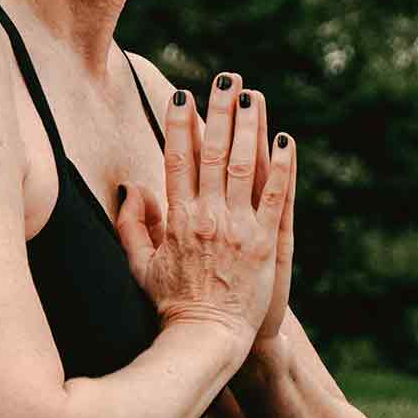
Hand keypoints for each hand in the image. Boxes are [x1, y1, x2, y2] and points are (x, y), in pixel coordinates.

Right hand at [111, 73, 291, 349]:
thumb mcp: (139, 266)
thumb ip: (131, 226)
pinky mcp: (266, 242)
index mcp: (176, 218)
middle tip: (226, 77)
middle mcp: (207, 216)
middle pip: (214, 151)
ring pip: (245, 165)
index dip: (180, 124)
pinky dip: (282, 166)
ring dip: (250, 126)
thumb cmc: (172, 305)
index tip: (182, 94)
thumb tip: (131, 187)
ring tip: (253, 95)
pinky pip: (276, 196)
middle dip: (219, 110)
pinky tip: (286, 140)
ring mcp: (238, 228)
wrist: (207, 340)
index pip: (177, 159)